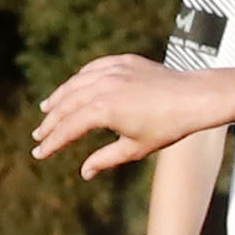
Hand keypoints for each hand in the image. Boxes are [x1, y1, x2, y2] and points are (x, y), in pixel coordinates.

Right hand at [33, 56, 228, 176]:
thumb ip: (106, 159)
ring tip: (47, 109)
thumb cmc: (169, 127)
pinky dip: (79, 80)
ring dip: (59, 98)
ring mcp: (111, 71)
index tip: (40, 153)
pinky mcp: (122, 61)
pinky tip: (73, 88)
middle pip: (66, 106)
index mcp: (102, 110)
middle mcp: (102, 87)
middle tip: (39, 135)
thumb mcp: (136, 148)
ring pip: (75, 84)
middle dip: (50, 122)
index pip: (68, 128)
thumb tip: (85, 173)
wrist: (195, 97)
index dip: (52, 143)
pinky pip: (92, 70)